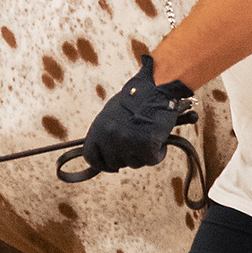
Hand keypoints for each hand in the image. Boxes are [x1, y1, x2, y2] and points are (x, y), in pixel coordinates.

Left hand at [75, 55, 195, 173]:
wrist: (156, 87)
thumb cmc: (137, 98)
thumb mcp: (112, 113)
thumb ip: (106, 134)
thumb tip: (107, 154)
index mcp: (99, 128)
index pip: (91, 157)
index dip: (102, 163)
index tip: (111, 165)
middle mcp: (110, 137)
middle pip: (115, 163)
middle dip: (127, 156)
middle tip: (138, 142)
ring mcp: (128, 142)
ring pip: (135, 163)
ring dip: (144, 153)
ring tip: (149, 133)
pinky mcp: (146, 146)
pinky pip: (152, 160)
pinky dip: (159, 151)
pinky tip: (159, 137)